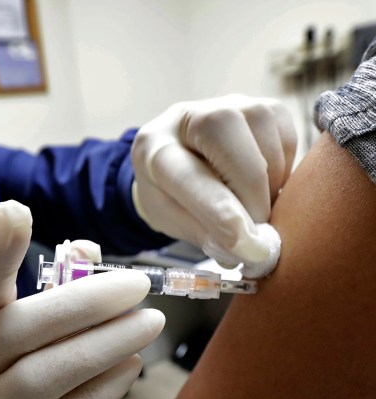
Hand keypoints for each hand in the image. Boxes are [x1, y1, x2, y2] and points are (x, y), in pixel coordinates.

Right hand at [0, 201, 164, 398]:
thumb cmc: (27, 367)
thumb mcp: (32, 328)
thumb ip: (58, 288)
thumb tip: (84, 249)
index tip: (15, 210)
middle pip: (16, 331)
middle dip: (81, 303)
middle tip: (136, 285)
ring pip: (40, 376)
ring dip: (102, 345)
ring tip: (148, 323)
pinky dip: (103, 389)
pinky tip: (130, 365)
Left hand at [131, 94, 295, 267]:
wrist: (180, 154)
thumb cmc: (172, 192)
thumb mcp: (173, 218)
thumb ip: (207, 234)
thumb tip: (249, 248)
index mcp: (154, 149)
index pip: (186, 176)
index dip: (218, 211)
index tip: (246, 243)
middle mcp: (190, 117)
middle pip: (230, 146)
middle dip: (251, 196)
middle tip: (256, 230)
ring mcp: (230, 104)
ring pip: (267, 145)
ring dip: (270, 189)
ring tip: (254, 207)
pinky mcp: (265, 106)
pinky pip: (289, 141)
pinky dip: (283, 173)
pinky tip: (264, 184)